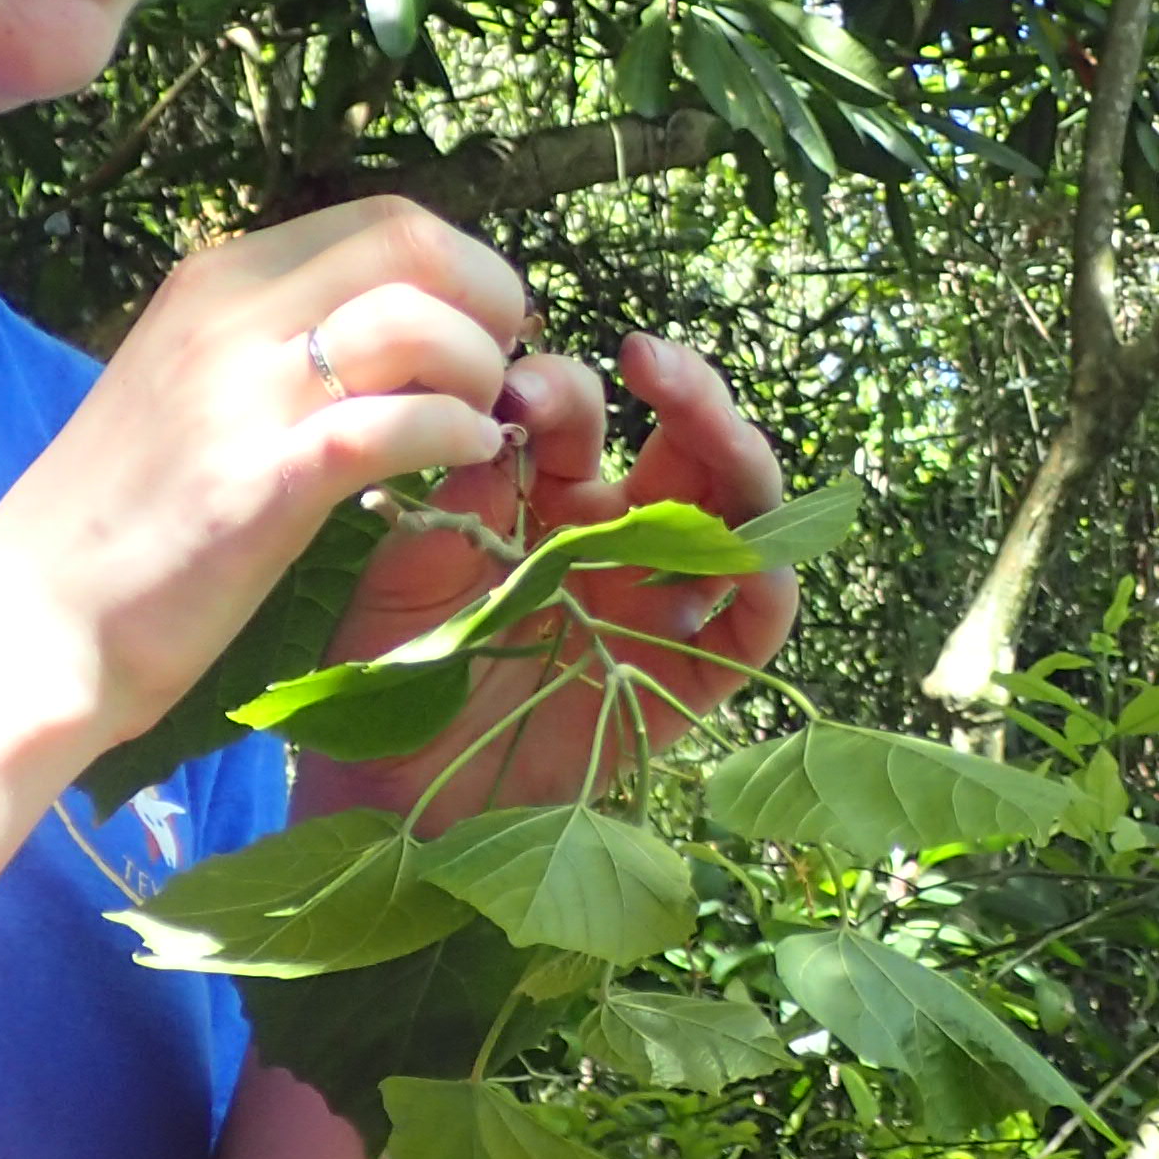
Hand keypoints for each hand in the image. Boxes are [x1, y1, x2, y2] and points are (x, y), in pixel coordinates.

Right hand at [0, 198, 526, 759]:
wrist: (28, 627)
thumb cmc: (118, 523)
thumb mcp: (191, 388)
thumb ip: (276, 343)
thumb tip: (394, 331)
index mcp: (216, 280)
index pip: (383, 220)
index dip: (463, 269)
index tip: (477, 335)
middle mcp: (227, 314)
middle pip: (415, 244)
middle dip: (491, 305)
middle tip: (498, 377)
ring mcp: (240, 393)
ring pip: (420, 321)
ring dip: (479, 373)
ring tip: (477, 427)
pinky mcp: (260, 483)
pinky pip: (399, 423)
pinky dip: (456, 435)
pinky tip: (463, 464)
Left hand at [295, 327, 799, 829]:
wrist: (392, 801)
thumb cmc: (391, 681)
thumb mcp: (406, 583)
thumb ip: (456, 510)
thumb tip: (503, 426)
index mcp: (546, 504)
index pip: (581, 420)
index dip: (563, 390)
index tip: (518, 388)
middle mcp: (616, 542)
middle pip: (685, 447)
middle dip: (684, 389)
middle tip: (649, 358)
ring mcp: (658, 606)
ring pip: (736, 513)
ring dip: (736, 454)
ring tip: (709, 421)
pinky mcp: (687, 680)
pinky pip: (753, 625)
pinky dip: (767, 585)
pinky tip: (750, 558)